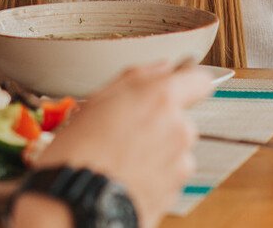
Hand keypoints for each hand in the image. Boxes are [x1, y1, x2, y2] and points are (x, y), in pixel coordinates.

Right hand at [34, 62, 212, 227]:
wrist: (73, 205)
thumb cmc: (78, 152)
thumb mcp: (98, 100)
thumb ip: (138, 77)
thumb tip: (163, 67)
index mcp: (161, 98)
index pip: (200, 79)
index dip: (188, 82)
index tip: (177, 87)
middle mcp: (178, 128)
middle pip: (181, 119)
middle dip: (160, 125)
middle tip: (125, 133)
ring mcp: (179, 163)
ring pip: (175, 150)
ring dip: (156, 153)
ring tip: (121, 160)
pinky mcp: (174, 192)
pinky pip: (168, 177)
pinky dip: (152, 177)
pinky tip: (125, 177)